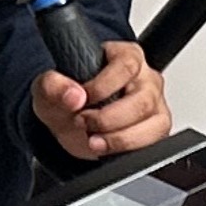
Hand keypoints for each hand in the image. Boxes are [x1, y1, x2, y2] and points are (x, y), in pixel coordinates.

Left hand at [33, 39, 171, 161]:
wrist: (70, 125)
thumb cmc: (67, 99)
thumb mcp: (49, 89)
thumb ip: (53, 85)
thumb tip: (74, 96)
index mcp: (125, 56)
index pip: (127, 65)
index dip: (103, 86)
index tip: (81, 99)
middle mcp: (145, 78)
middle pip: (143, 99)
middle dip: (109, 118)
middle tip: (83, 121)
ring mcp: (155, 104)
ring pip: (153, 123)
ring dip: (119, 138)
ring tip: (93, 141)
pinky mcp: (156, 129)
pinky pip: (155, 142)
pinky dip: (129, 150)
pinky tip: (108, 148)